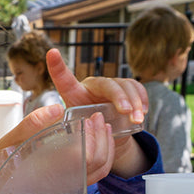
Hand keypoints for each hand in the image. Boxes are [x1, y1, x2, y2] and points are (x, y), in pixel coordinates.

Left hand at [0, 50, 150, 184]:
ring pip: (125, 86)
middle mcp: (92, 86)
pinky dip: (142, 100)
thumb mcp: (78, 134)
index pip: (64, 80)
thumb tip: (76, 139)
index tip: (51, 53)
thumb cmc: (88, 133)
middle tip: (125, 112)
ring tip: (137, 119)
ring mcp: (110, 85)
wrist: (106, 135)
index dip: (57, 67)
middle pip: (107, 84)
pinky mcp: (126, 88)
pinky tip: (142, 112)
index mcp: (74, 95)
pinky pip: (137, 88)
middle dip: (119, 97)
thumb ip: (76, 132)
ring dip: (134, 103)